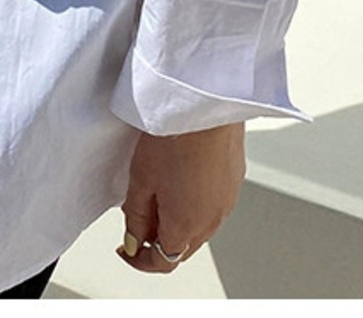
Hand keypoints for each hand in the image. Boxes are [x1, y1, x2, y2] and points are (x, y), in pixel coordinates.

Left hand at [116, 122, 245, 272]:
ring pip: (199, 228)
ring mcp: (227, 201)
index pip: (162, 261)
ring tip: (158, 196)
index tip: (127, 249)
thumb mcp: (141, 178)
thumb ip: (136, 216)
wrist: (205, 101)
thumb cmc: (174, 134)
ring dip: (178, 223)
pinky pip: (212, 206)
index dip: (139, 260)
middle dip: (159, 240)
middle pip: (182, 247)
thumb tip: (134, 240)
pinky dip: (195, 204)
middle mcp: (212, 220)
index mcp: (186, 226)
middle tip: (139, 222)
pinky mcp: (235, 181)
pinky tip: (181, 180)